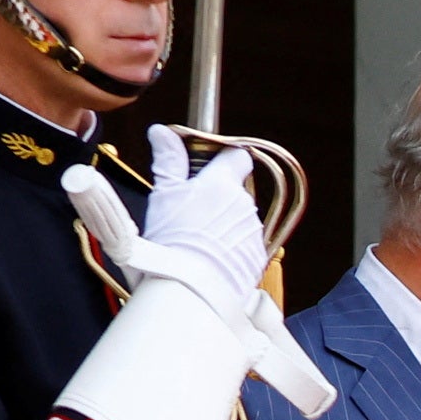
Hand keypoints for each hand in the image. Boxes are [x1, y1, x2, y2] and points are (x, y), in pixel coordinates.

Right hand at [129, 124, 266, 319]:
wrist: (191, 287)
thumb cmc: (174, 241)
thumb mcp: (164, 194)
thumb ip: (168, 160)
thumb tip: (162, 132)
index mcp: (223, 183)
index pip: (237, 157)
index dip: (225, 159)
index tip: (210, 166)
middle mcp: (245, 204)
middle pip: (236, 191)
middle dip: (219, 197)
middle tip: (192, 213)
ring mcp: (254, 231)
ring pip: (241, 219)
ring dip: (225, 224)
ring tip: (199, 240)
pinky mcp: (258, 257)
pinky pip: (246, 245)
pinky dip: (232, 248)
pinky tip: (212, 258)